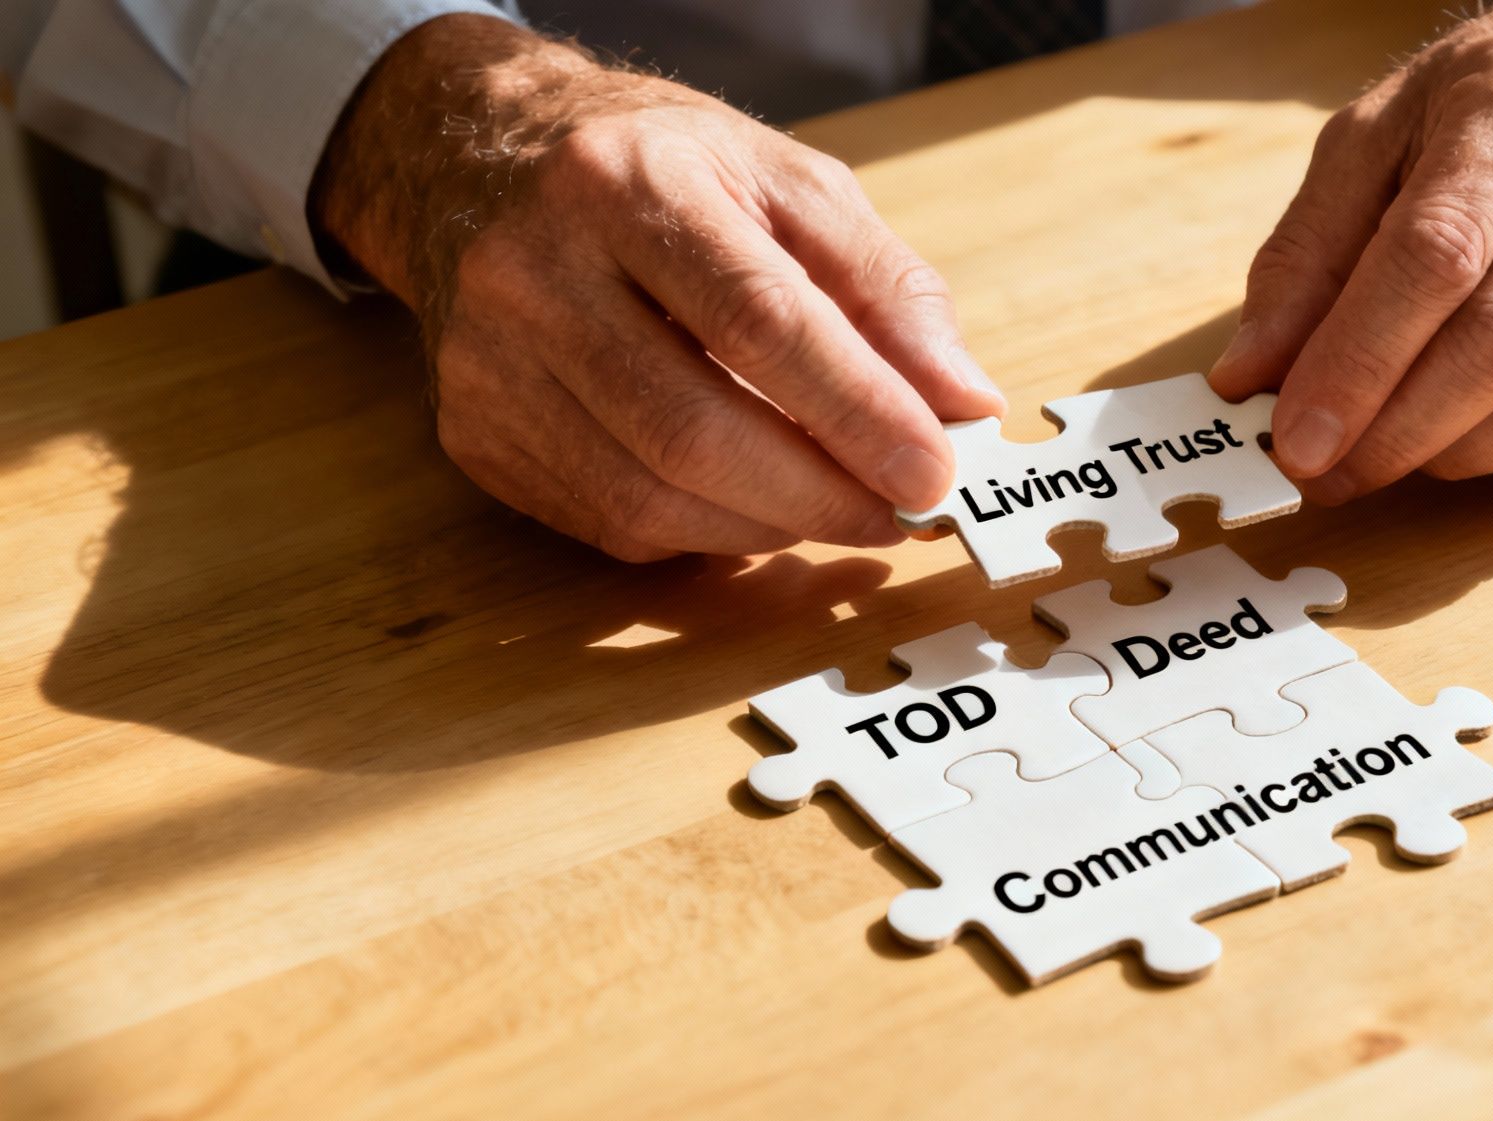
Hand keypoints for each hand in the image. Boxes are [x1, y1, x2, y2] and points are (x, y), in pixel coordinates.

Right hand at [313, 16, 1003, 559]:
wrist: (481, 162)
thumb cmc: (660, 173)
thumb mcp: (787, 183)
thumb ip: (886, 287)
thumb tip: (962, 402)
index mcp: (627, 182)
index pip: (757, 319)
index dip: (857, 410)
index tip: (935, 470)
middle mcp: (535, 272)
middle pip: (692, 428)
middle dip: (820, 493)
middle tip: (902, 513)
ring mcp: (490, 363)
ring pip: (647, 495)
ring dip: (770, 526)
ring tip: (841, 508)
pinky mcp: (475, 435)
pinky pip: (611, 522)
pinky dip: (704, 531)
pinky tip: (750, 501)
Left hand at [1210, 0, 1492, 500]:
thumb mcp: (1384, 134)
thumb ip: (1308, 250)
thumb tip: (1251, 374)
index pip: (1437, 253)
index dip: (1357, 362)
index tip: (1295, 440)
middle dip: (1396, 430)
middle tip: (1325, 472)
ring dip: (1456, 456)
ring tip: (1390, 456)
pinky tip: (1474, 440)